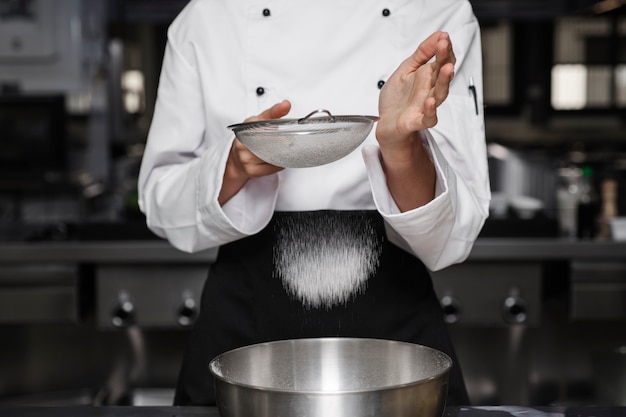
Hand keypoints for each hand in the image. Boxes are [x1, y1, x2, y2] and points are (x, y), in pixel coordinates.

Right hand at [218, 100, 290, 204]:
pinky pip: (272, 168)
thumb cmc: (250, 137)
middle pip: (269, 143)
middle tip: (291, 141)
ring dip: (282, 154)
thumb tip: (286, 104)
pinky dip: (279, 164)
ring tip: (287, 149)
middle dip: (283, 142)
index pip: (263, 125)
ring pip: (272, 157)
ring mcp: (245, 158)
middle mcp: (243, 143)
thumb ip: (274, 112)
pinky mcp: (251, 171)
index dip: (276, 128)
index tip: (287, 132)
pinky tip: (280, 159)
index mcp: (245, 127)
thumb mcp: (258, 121)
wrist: (236, 157)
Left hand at [374, 32, 454, 210]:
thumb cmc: (397, 99)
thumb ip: (422, 53)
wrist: (385, 123)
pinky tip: (430, 102)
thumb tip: (439, 35)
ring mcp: (425, 106)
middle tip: (444, 46)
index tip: (443, 38)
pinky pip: (428, 117)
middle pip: (443, 74)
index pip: (442, 60)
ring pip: (440, 94)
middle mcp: (430, 90)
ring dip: (444, 81)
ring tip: (446, 68)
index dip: (444, 49)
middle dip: (445, 60)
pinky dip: (430, 110)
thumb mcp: (406, 69)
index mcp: (428, 76)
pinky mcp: (417, 121)